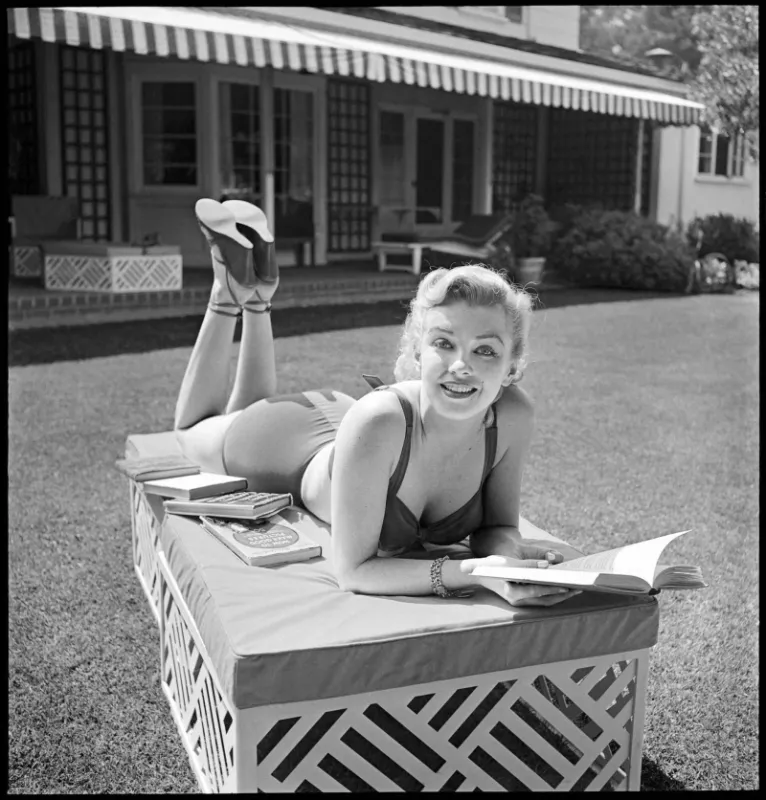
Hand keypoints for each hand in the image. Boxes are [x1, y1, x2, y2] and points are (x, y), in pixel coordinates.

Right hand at [460, 553, 582, 607]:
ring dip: (560, 596)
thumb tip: (548, 565)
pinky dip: (553, 595)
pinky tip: (563, 589)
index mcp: (512, 592)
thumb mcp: (508, 562)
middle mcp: (517, 601)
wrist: (478, 573)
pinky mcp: (521, 600)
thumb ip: (528, 563)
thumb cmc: (492, 565)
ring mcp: (519, 603)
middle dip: (563, 594)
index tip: (568, 585)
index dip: (553, 588)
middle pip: (545, 599)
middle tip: (580, 588)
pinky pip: (541, 600)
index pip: (537, 591)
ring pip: (545, 601)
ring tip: (576, 588)